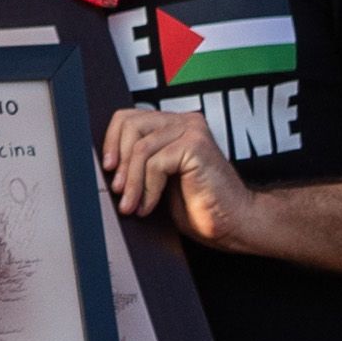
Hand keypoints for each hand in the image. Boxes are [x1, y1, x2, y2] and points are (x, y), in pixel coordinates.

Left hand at [103, 106, 256, 247]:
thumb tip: (107, 165)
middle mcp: (184, 122)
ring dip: (132, 182)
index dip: (112, 141)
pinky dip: (148, 189)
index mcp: (174, 126)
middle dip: (120, 161)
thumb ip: (141, 165)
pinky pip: (155, 163)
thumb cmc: (200, 206)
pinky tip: (150, 206)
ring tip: (132, 206)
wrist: (234, 223)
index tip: (108, 168)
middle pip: (130, 124)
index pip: (129, 117)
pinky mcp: (195, 145)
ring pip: (140, 148)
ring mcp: (191, 130)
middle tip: (118, 191)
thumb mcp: (160, 181)